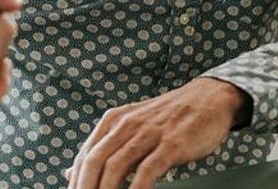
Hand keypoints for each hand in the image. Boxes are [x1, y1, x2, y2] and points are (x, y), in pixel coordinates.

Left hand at [65, 78, 251, 188]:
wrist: (207, 98)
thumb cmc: (167, 118)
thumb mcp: (130, 126)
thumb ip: (104, 149)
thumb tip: (70, 172)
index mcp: (112, 121)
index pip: (85, 155)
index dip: (76, 180)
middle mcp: (126, 125)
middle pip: (95, 161)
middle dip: (85, 187)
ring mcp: (149, 133)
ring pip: (116, 166)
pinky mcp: (171, 144)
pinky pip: (148, 170)